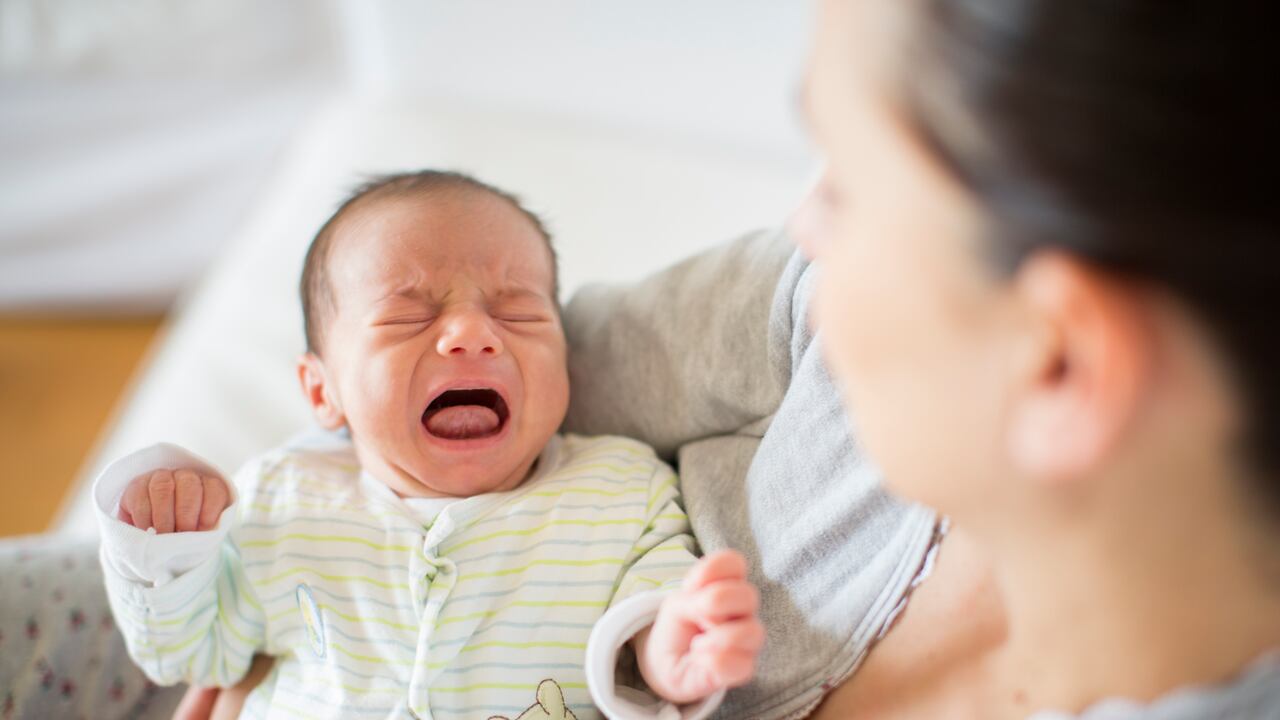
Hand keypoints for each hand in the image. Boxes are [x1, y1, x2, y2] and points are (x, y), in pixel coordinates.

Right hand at [118, 468, 229, 532]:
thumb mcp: (198, 531)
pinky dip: (144, 518)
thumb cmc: (183, 532)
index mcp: (207, 486)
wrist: (152, 531)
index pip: (214, 489)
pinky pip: (140, 497)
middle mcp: (185, 477)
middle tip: (181, 532)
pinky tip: (147, 530)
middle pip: (189, 484)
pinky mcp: (137, 485)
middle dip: (186, 512)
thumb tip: (198, 538)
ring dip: (164, 515)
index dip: (210, 509)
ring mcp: (160, 477)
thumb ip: (203, 531)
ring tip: (163, 535)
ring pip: (162, 487)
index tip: (204, 529)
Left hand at [635, 550, 764, 703]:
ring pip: (752, 632)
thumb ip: (694, 598)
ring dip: (717, 638)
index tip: (691, 588)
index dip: (710, 570)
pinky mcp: (745, 668)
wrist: (667, 664)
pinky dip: (712, 661)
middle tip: (697, 616)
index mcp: (728, 586)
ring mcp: (748, 640)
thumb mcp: (676, 605)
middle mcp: (744, 611)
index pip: (734, 562)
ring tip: (698, 644)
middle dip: (715, 603)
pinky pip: (740, 663)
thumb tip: (716, 615)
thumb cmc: (677, 627)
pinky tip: (701, 659)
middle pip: (748, 595)